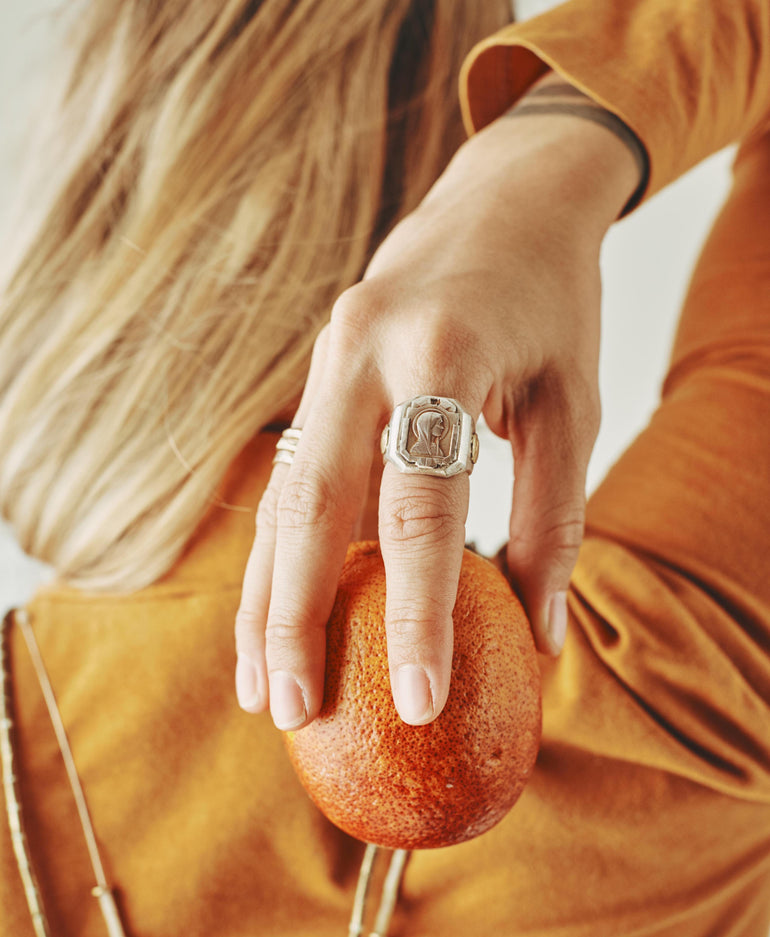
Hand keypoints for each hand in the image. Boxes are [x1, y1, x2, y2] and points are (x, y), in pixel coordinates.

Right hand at [235, 103, 638, 728]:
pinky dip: (279, 553)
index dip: (418, 614)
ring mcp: (325, 360)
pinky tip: (272, 611)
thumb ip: (551, 517)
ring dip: (265, 597)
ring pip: (282, 500)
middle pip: (313, 509)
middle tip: (293, 712)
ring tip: (262, 685)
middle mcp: (361, 354)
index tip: (419, 702)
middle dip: (296, 620)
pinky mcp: (317, 376)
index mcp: (438, 354)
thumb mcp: (572, 403)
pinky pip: (291, 477)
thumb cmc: (549, 304)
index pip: (418, 510)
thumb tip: (538, 633)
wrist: (501, 202)